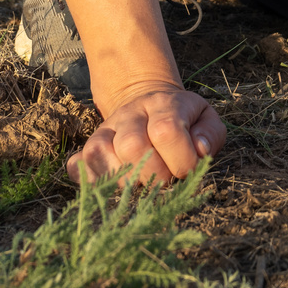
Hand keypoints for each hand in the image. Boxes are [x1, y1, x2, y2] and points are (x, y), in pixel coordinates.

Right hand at [68, 80, 225, 184]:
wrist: (148, 103)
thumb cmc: (182, 119)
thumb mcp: (205, 118)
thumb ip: (210, 134)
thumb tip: (199, 151)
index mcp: (163, 104)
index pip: (167, 130)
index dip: (181, 158)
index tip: (188, 168)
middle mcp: (130, 114)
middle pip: (132, 145)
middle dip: (154, 173)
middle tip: (165, 179)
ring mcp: (105, 129)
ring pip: (101, 154)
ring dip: (125, 179)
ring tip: (142, 181)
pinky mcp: (88, 146)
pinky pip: (77, 165)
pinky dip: (92, 180)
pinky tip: (114, 184)